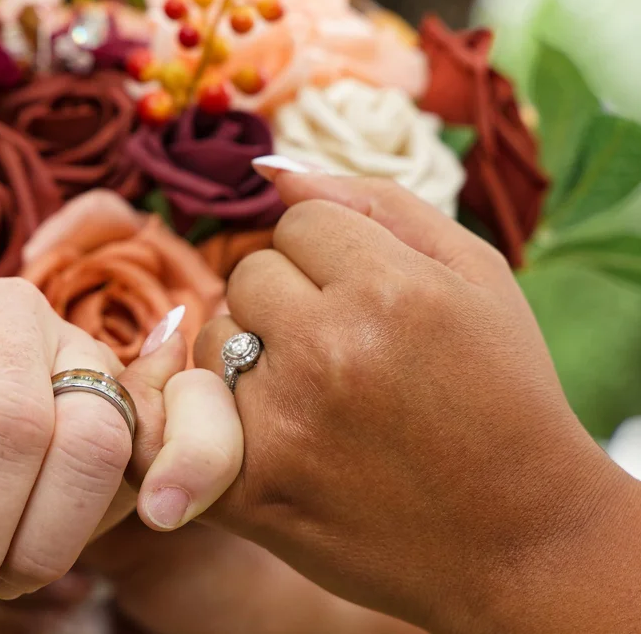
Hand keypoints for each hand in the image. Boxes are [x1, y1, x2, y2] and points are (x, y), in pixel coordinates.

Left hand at [192, 171, 640, 633]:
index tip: (370, 299)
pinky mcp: (247, 486)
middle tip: (346, 349)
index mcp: (390, 288)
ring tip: (320, 396)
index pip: (296, 221)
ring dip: (252, 354)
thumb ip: (376, 203)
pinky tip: (276, 428)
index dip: (332, 257)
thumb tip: (271, 168)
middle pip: (249, 273)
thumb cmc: (502, 394)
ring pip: (213, 335)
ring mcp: (281, 421)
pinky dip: (220, 412)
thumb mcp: (477, 276)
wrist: (518, 536)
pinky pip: (187, 408)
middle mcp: (327, 349)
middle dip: (289, 301)